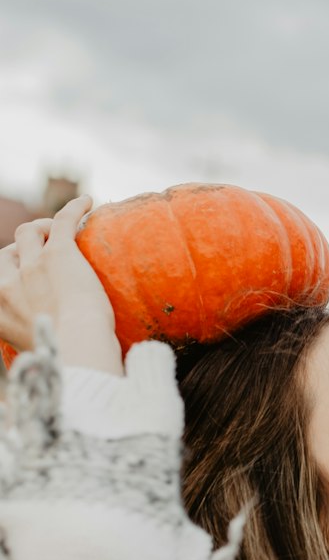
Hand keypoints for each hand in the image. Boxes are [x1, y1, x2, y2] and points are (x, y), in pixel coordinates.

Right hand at [0, 196, 122, 373]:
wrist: (78, 350)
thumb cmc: (63, 357)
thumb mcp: (31, 348)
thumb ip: (25, 333)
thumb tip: (37, 340)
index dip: (11, 268)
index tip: (24, 273)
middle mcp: (6, 283)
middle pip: (9, 251)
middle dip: (25, 249)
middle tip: (48, 253)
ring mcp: (31, 265)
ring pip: (29, 231)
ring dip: (43, 228)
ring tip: (62, 232)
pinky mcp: (59, 252)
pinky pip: (63, 219)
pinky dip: (74, 208)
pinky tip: (88, 201)